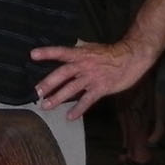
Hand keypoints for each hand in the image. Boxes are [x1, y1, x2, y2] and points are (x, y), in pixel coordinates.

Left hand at [29, 38, 154, 119]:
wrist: (131, 58)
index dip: (47, 52)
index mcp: (81, 54)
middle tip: (37, 92)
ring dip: (58, 98)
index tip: (32, 55)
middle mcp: (84, 65)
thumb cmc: (110, 53)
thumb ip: (77, 52)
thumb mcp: (91, 48)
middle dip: (49, 83)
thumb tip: (66, 51)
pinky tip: (70, 116)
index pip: (61, 52)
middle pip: (63, 73)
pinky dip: (79, 109)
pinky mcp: (101, 88)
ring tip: (46, 106)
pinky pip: (88, 100)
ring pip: (72, 88)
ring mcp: (92, 77)